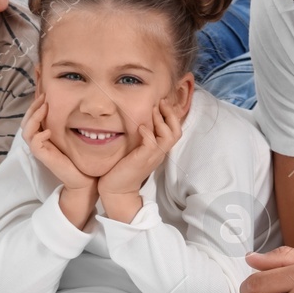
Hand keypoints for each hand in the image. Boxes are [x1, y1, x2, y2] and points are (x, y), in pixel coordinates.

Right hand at [22, 88, 96, 228]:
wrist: (85, 177)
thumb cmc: (81, 155)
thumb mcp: (75, 133)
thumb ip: (71, 121)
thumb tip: (78, 101)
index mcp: (44, 134)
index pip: (32, 116)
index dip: (35, 103)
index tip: (44, 92)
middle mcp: (40, 141)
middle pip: (26, 121)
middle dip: (33, 106)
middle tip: (43, 96)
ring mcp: (41, 149)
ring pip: (26, 130)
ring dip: (34, 117)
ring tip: (44, 108)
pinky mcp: (44, 157)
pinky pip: (35, 144)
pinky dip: (39, 135)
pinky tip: (49, 130)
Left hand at [95, 96, 182, 219]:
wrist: (117, 190)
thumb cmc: (123, 168)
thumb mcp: (135, 149)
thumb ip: (141, 137)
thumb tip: (139, 118)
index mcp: (159, 150)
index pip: (175, 130)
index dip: (172, 115)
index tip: (163, 102)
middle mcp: (159, 153)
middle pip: (177, 131)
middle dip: (170, 114)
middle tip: (160, 102)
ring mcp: (153, 157)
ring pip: (169, 136)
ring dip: (161, 121)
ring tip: (153, 111)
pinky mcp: (143, 160)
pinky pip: (152, 144)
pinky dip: (148, 133)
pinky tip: (141, 127)